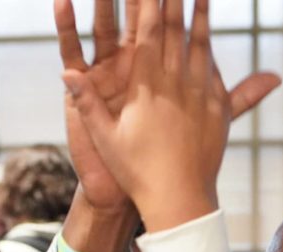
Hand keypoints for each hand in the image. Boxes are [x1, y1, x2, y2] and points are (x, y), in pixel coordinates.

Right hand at [57, 0, 279, 227]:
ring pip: (200, 44)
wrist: (177, 200)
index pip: (148, 32)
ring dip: (202, 15)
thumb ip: (86, 100)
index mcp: (145, 86)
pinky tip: (210, 36)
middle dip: (173, 0)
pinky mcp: (217, 109)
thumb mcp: (106, 137)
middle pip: (175, 29)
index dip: (150, 4)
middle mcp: (173, 84)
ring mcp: (198, 95)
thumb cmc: (135, 171)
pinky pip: (214, 71)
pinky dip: (212, 50)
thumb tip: (65, 72)